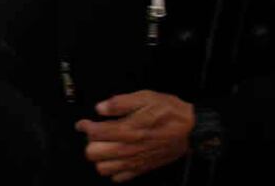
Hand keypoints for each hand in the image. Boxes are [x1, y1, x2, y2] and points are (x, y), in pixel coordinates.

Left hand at [75, 91, 193, 182]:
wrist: (191, 130)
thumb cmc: (168, 111)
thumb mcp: (145, 97)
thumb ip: (119, 102)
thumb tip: (100, 108)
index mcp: (127, 129)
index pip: (94, 133)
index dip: (84, 126)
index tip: (83, 122)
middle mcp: (128, 148)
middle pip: (93, 154)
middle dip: (90, 142)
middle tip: (96, 134)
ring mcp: (134, 161)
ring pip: (102, 168)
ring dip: (100, 157)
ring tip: (105, 146)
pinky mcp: (141, 169)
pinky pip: (118, 178)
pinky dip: (113, 170)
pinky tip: (117, 158)